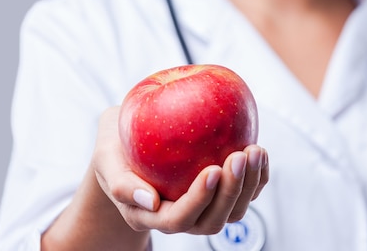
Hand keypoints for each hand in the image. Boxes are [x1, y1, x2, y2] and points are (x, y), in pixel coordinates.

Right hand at [93, 106, 268, 234]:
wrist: (129, 145)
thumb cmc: (116, 150)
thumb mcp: (106, 160)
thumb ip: (120, 182)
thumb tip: (149, 201)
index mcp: (151, 215)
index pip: (179, 218)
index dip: (199, 200)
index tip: (213, 170)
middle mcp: (182, 216)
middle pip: (212, 221)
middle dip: (231, 192)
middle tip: (239, 156)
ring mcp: (205, 206)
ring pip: (234, 211)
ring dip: (249, 184)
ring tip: (255, 150)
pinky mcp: (222, 191)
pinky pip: (247, 192)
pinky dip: (258, 177)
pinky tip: (259, 151)